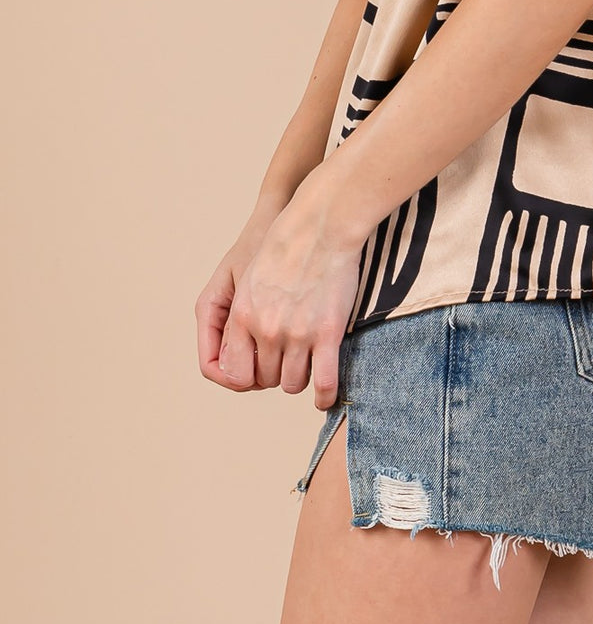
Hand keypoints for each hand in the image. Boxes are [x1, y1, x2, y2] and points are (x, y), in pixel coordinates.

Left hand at [210, 167, 365, 411]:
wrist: (322, 225)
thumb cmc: (285, 244)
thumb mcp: (245, 277)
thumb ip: (237, 317)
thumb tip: (238, 355)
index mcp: (241, 316)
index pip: (234, 372)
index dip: (246, 377)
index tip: (258, 371)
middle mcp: (265, 330)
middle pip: (264, 379)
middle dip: (274, 373)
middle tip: (287, 359)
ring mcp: (297, 334)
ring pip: (292, 383)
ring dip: (298, 379)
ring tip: (306, 364)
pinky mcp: (327, 333)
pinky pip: (323, 382)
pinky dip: (324, 396)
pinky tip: (325, 398)